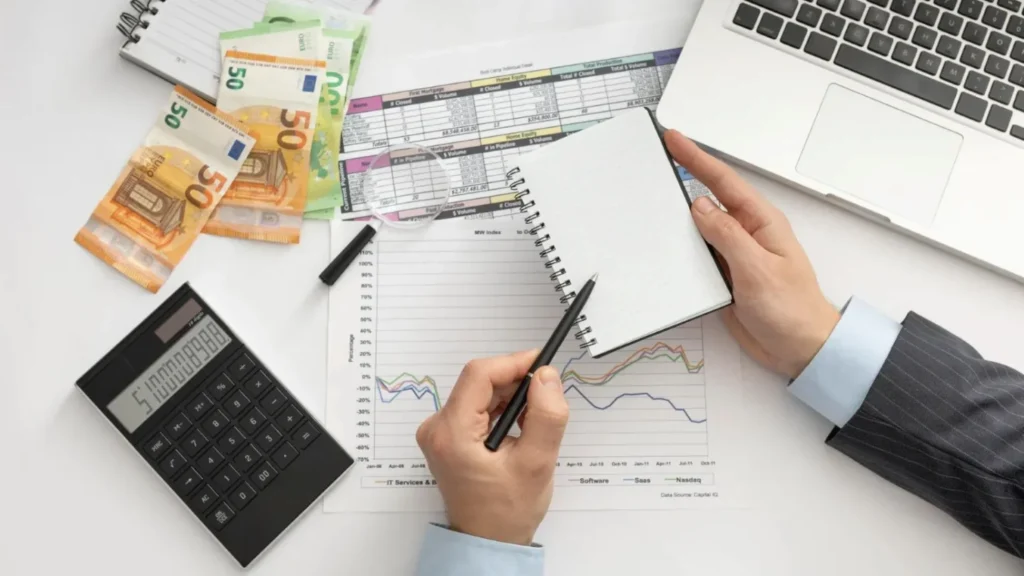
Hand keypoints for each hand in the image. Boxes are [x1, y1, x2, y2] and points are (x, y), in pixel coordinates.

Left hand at [416, 350, 567, 544]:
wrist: (488, 542)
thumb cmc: (507, 511)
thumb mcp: (537, 463)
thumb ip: (546, 416)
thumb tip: (547, 377)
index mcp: (451, 433)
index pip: (479, 375)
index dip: (514, 363)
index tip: (544, 366)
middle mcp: (437, 428)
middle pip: (479, 382)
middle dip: (516, 385)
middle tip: (546, 400)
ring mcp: (440, 432)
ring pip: (480, 393)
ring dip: (510, 399)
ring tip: (533, 424)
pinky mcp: (448, 436)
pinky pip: (477, 407)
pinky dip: (501, 410)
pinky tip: (519, 430)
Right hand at [665, 130, 839, 378]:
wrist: (801, 349)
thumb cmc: (793, 310)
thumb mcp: (758, 270)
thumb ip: (727, 236)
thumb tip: (700, 207)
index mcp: (761, 223)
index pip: (723, 182)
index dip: (697, 158)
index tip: (674, 139)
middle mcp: (745, 235)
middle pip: (706, 201)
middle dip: (682, 180)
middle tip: (655, 161)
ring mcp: (733, 256)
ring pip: (697, 230)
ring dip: (676, 220)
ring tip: (651, 202)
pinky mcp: (723, 277)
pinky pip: (696, 257)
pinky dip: (679, 251)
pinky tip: (664, 248)